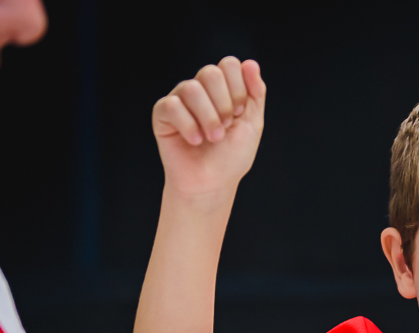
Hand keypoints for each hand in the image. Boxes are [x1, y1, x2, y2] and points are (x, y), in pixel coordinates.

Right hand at [152, 57, 265, 197]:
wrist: (212, 183)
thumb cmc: (231, 156)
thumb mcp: (253, 123)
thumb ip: (256, 93)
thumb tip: (250, 63)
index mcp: (222, 88)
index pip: (228, 64)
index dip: (238, 89)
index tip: (240, 114)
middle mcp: (200, 89)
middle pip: (210, 72)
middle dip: (225, 104)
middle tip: (226, 126)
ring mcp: (180, 99)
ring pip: (191, 88)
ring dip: (209, 118)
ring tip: (213, 138)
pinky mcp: (162, 114)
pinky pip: (172, 106)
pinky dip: (189, 126)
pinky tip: (195, 141)